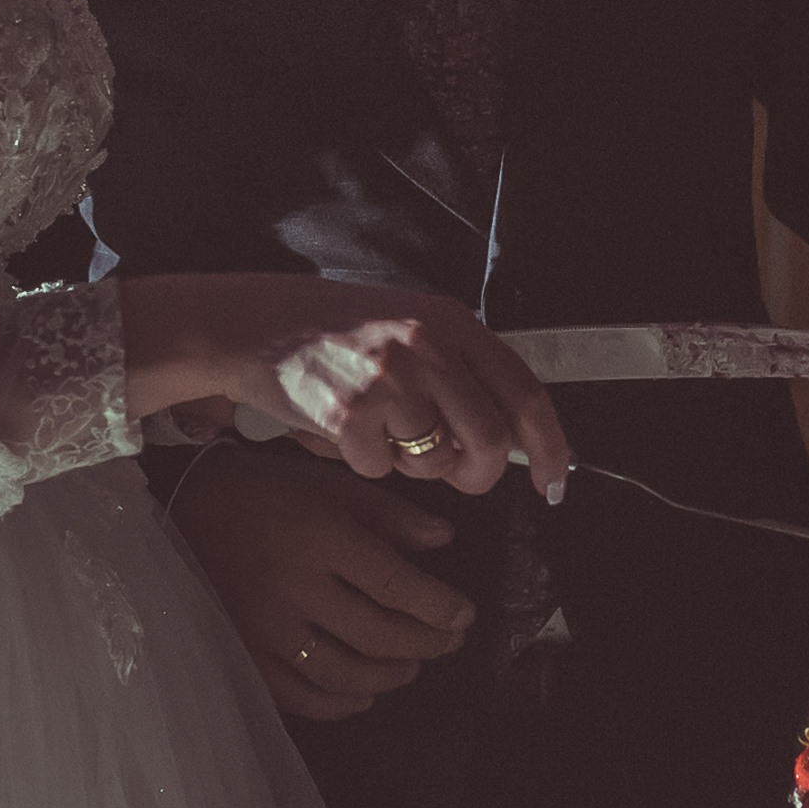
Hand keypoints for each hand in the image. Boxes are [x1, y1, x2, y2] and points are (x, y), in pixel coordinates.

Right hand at [120, 274, 569, 499]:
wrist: (253, 325)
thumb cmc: (333, 333)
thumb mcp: (409, 329)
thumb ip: (460, 371)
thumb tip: (509, 438)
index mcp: (451, 324)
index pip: (526, 393)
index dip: (550, 446)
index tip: (555, 483)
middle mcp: (428, 348)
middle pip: (490, 442)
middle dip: (478, 475)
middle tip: (456, 476)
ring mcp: (389, 380)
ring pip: (433, 462)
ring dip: (409, 463)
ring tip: (377, 428)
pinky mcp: (349, 413)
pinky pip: (377, 469)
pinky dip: (360, 462)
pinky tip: (338, 428)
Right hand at [164, 438, 474, 720]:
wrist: (180, 507)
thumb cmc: (265, 492)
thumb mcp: (329, 484)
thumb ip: (388, 514)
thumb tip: (444, 539)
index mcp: (323, 539)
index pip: (398, 586)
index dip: (439, 608)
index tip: (465, 616)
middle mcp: (296, 588)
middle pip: (378, 634)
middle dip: (425, 643)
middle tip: (449, 642)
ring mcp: (265, 628)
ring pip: (344, 672)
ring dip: (389, 676)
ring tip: (410, 665)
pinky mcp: (242, 653)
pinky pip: (299, 696)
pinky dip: (339, 703)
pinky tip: (362, 695)